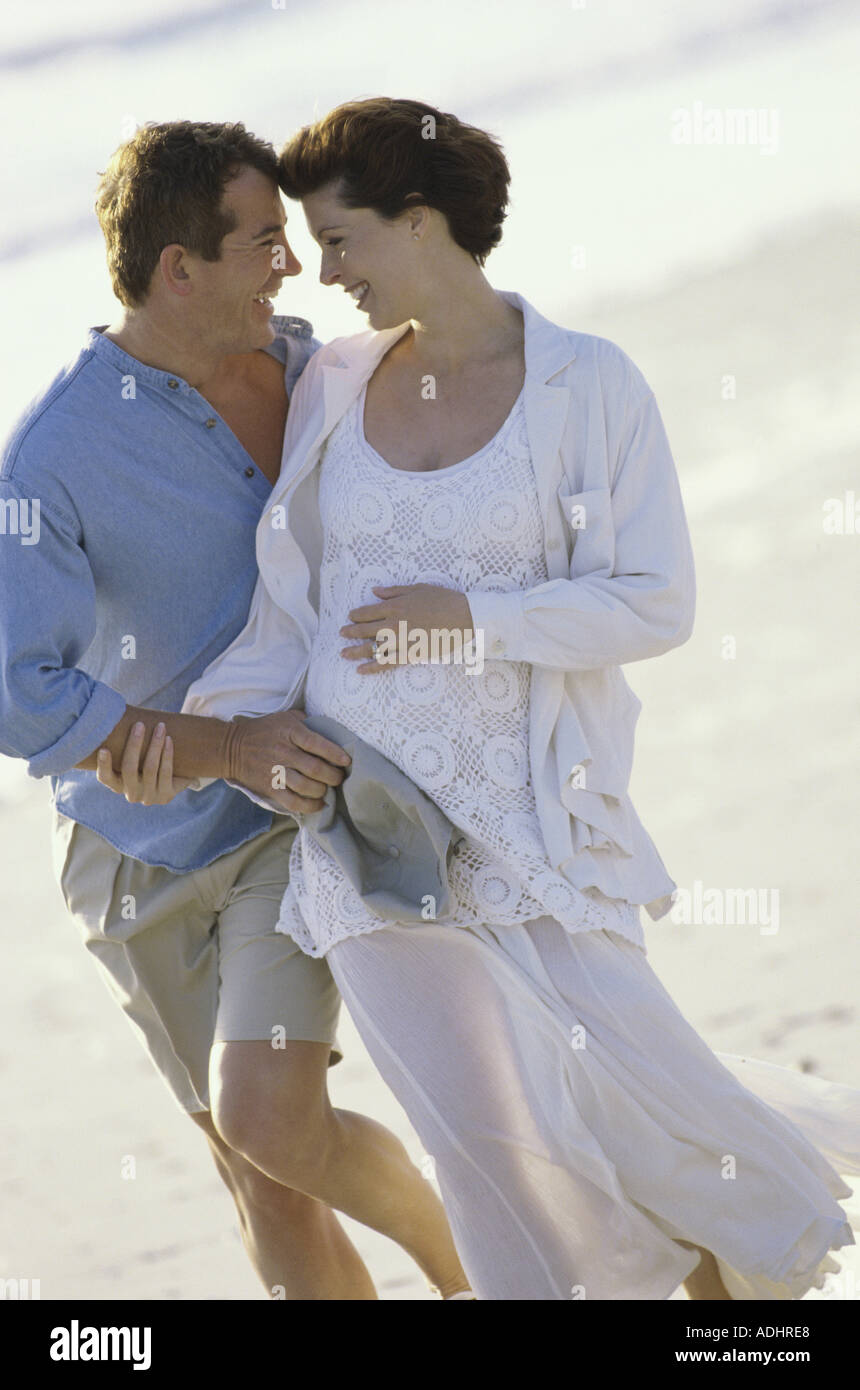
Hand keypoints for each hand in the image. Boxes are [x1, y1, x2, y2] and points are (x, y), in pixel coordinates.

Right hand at [97, 722, 192, 805]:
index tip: (104, 749)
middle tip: (139, 725)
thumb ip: (125, 744)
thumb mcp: (136, 757)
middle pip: (129, 768)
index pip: (105, 778)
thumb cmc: (149, 761)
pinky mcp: (166, 796)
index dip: (103, 765)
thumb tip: (115, 715)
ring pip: (150, 768)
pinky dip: (167, 754)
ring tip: (160, 727)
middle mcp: (131, 794)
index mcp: (118, 785)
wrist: (176, 779)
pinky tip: (169, 740)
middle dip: (134, 744)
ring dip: (155, 745)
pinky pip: (166, 772)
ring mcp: (149, 797)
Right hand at [225, 708, 351, 813]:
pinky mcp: (270, 788)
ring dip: (323, 790)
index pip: (317, 743)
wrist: (231, 747)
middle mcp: (284, 752)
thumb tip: (328, 729)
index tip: (346, 761)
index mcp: (290, 732)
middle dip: (333, 776)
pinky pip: (293, 802)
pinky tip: (319, 804)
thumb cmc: (264, 730)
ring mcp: (276, 771)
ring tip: (327, 788)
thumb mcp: (284, 717)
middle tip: (339, 777)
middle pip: (315, 769)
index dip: (335, 754)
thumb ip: (306, 721)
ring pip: (307, 787)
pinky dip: (310, 806)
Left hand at [339, 584, 474, 672]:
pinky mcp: (411, 655)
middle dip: (350, 632)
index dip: (356, 615)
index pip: (367, 612)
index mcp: (395, 606)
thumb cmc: (443, 599)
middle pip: (365, 630)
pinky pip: (387, 663)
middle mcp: (394, 624)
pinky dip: (372, 668)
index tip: (350, 617)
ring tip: (343, 654)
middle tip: (341, 634)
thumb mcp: (418, 588)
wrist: (464, 617)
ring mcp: (401, 641)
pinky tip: (361, 670)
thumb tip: (375, 591)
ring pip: (372, 648)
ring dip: (355, 652)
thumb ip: (393, 591)